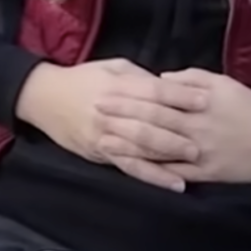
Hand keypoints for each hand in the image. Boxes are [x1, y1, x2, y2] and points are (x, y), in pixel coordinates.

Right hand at [15, 59, 207, 191]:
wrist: (45, 98)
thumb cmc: (83, 79)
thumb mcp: (114, 67)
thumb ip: (141, 78)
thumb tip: (170, 85)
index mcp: (117, 86)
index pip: (154, 91)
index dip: (180, 96)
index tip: (204, 100)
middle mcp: (111, 112)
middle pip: (150, 120)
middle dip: (179, 128)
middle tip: (205, 133)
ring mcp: (105, 135)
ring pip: (142, 147)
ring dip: (170, 154)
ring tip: (196, 158)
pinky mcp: (102, 154)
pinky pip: (130, 167)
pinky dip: (153, 176)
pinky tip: (173, 183)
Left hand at [95, 68, 250, 184]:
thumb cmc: (250, 108)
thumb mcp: (223, 83)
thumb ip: (190, 78)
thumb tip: (161, 78)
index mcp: (198, 103)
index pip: (156, 98)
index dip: (128, 96)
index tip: (106, 91)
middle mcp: (194, 128)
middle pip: (151, 122)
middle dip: (120, 117)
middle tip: (95, 111)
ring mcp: (198, 153)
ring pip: (157, 149)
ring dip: (128, 145)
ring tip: (103, 140)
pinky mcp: (204, 173)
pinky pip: (173, 173)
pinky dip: (151, 171)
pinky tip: (132, 168)